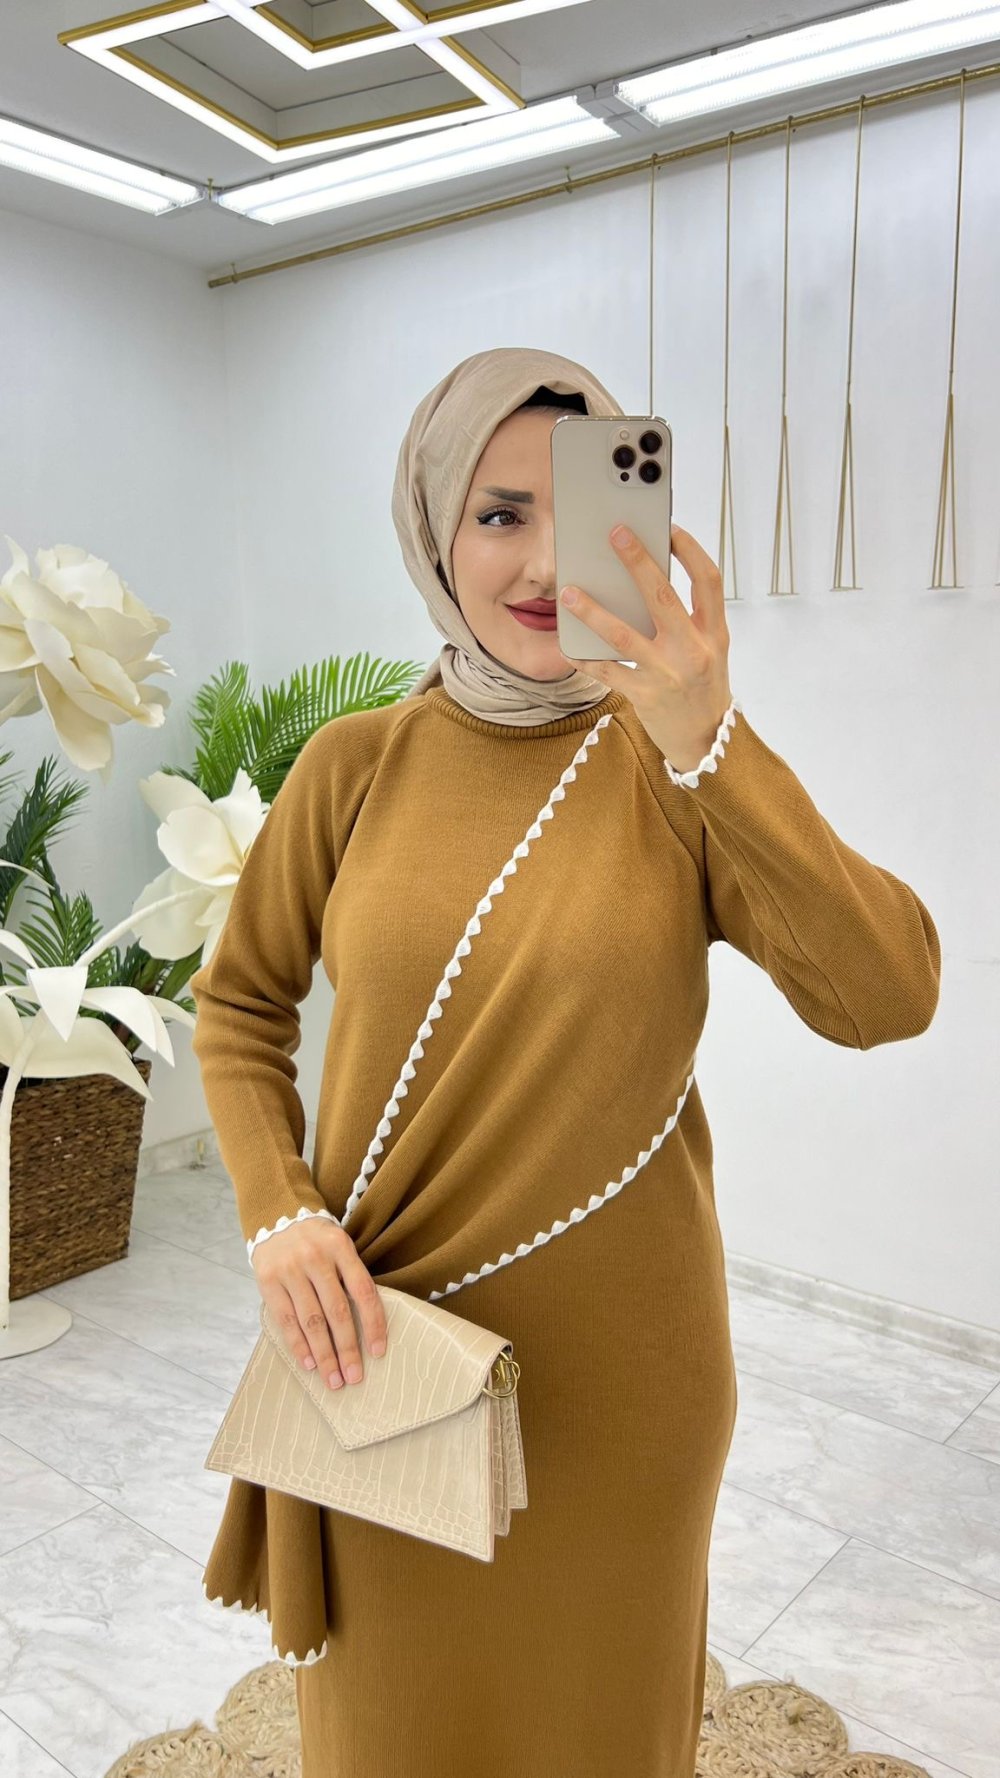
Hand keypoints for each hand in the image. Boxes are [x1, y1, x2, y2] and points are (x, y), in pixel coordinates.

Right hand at [251, 1216, 387, 1389]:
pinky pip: (286, 1320)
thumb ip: (351, 1276)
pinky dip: (299, 1345)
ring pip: (311, 1320)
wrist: (275, 1214)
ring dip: (324, 1354)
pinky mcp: (268, 1280)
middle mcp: (316, 1257)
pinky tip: (310, 1364)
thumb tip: (368, 1325)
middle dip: (347, 1349)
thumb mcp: (338, 1246)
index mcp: (341, 1247)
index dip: (372, 1323)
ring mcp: (290, 1269)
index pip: (363, 1291)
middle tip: (354, 1377)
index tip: (377, 1352)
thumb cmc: (316, 1240)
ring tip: (333, 1379)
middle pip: (337, 1311)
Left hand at [558, 523, 733, 773]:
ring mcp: (669, 674)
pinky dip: (586, 659)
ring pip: (625, 635)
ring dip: (593, 612)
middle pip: (663, 596)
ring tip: (569, 594)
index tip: (669, 528)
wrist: (708, 743)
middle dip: (638, 561)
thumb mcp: (709, 650)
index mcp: (714, 633)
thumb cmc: (703, 689)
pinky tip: (568, 648)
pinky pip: (608, 672)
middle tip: (615, 533)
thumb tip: (648, 580)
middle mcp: (694, 651)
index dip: (690, 551)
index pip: (708, 581)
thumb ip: (688, 619)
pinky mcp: (646, 696)